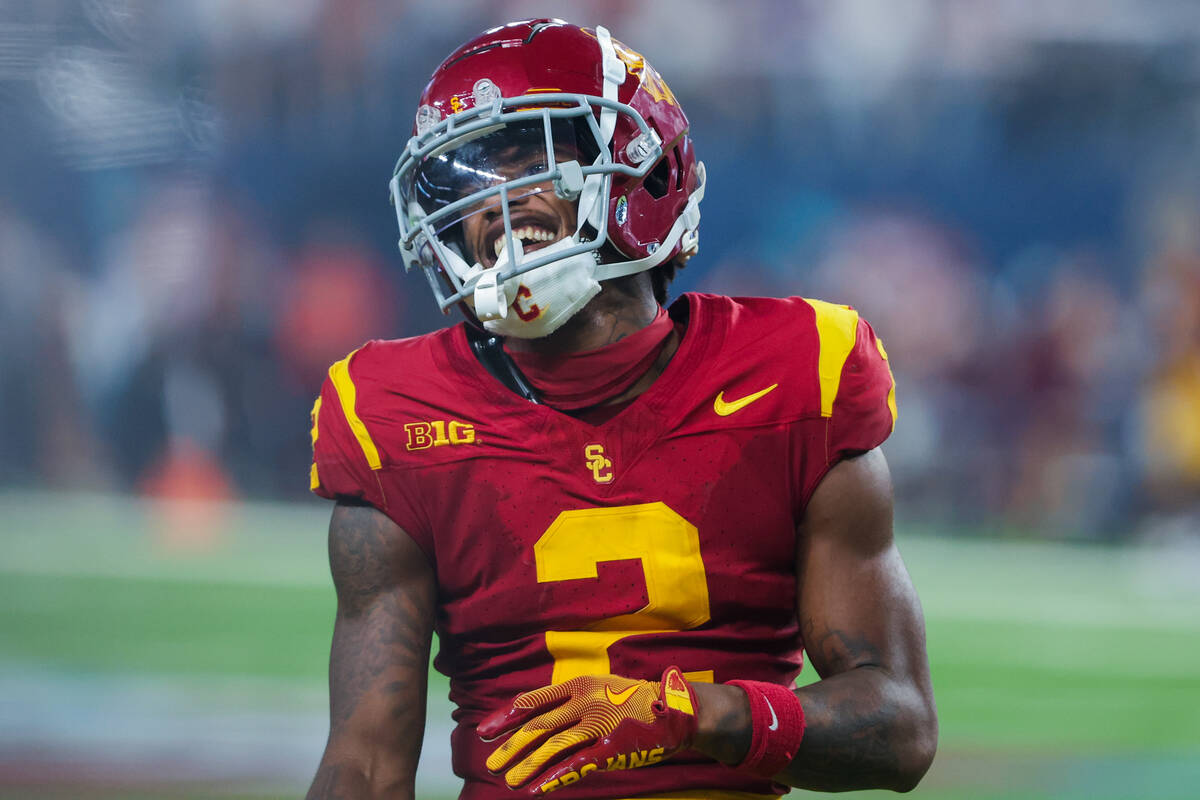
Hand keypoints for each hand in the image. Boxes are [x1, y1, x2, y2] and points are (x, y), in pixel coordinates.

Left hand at [477, 666, 698, 793]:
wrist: (675, 709)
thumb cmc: (632, 700)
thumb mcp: (599, 686)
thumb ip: (570, 699)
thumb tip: (533, 716)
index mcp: (579, 684)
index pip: (533, 701)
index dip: (506, 717)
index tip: (484, 732)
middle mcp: (585, 701)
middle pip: (538, 726)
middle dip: (510, 746)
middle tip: (490, 763)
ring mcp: (598, 724)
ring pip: (553, 747)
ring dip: (527, 765)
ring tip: (508, 780)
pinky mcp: (612, 748)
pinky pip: (578, 764)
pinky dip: (555, 777)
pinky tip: (537, 789)